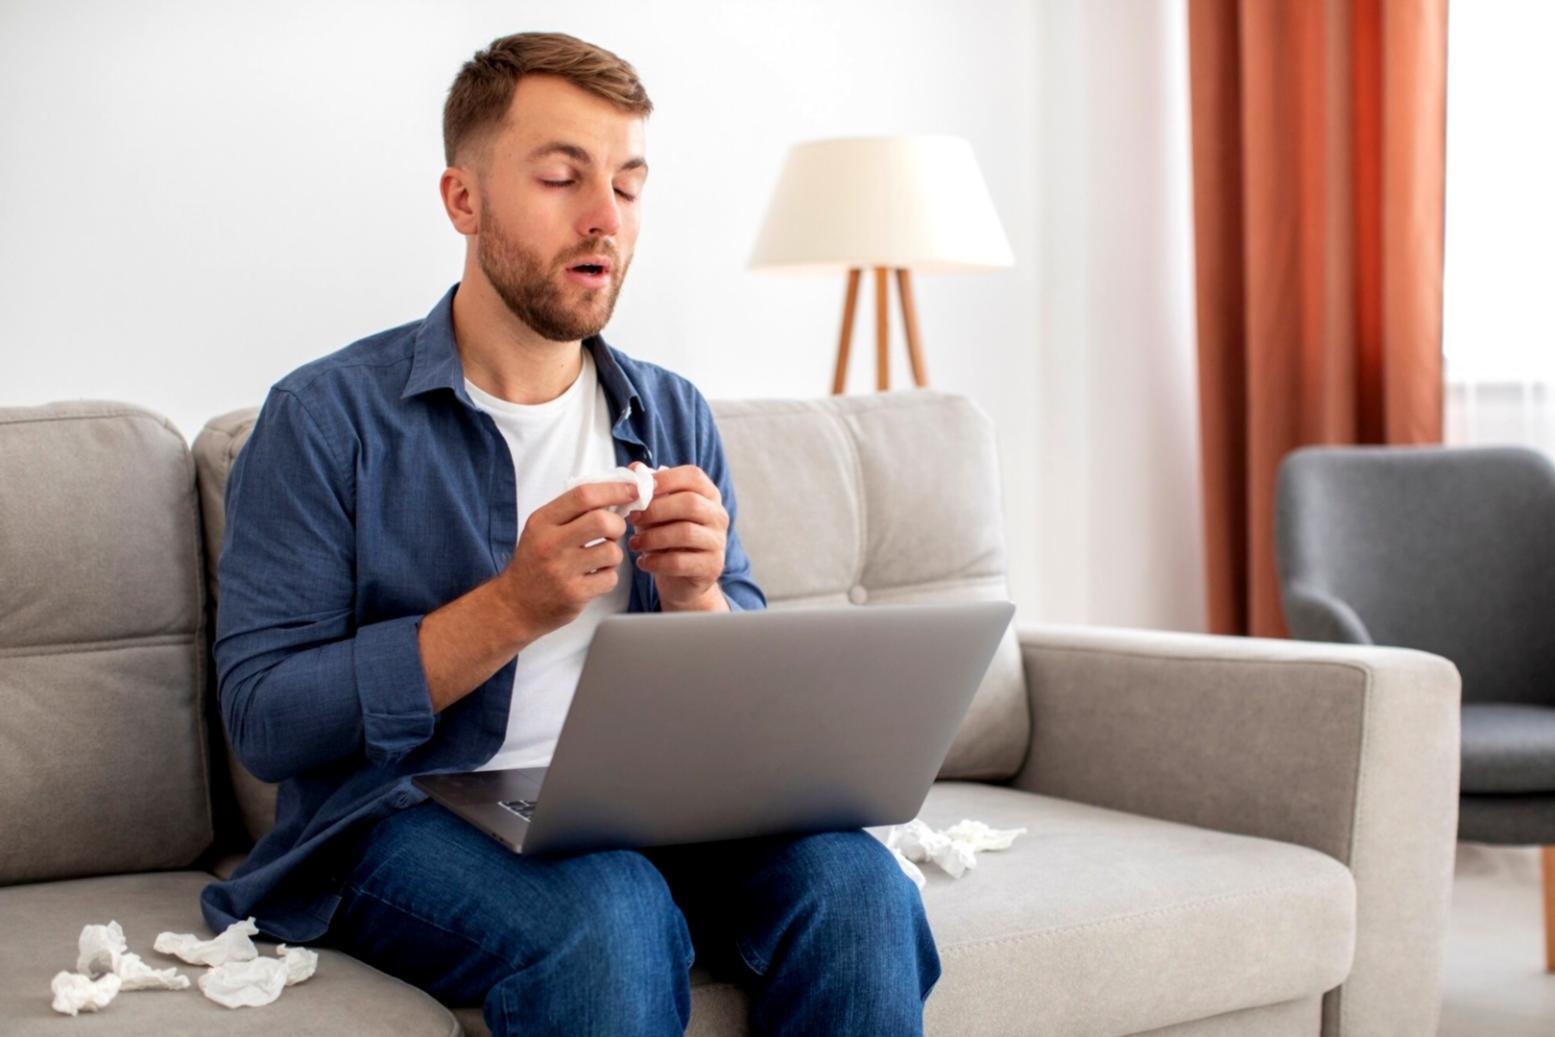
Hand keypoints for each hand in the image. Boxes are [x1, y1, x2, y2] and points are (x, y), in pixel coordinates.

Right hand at [497, 479, 638, 638]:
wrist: (515, 604)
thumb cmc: (535, 562)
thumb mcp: (541, 529)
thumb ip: (572, 511)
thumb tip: (615, 492)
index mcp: (542, 521)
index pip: (583, 496)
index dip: (614, 490)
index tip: (632, 490)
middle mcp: (550, 544)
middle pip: (602, 521)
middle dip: (617, 524)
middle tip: (613, 531)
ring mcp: (562, 571)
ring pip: (611, 551)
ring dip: (614, 554)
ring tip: (600, 558)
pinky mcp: (574, 594)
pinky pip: (610, 578)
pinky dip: (608, 576)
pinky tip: (594, 577)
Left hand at [626, 464, 728, 610]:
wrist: (682, 580)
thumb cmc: (668, 538)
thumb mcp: (657, 512)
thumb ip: (648, 492)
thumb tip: (633, 469)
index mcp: (707, 495)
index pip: (694, 476)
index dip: (666, 479)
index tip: (640, 490)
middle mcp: (718, 515)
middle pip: (690, 503)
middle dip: (656, 510)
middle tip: (632, 518)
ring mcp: (718, 541)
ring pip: (685, 532)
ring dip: (653, 537)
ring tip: (635, 543)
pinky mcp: (711, 566)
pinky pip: (681, 562)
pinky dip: (656, 561)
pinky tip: (643, 562)